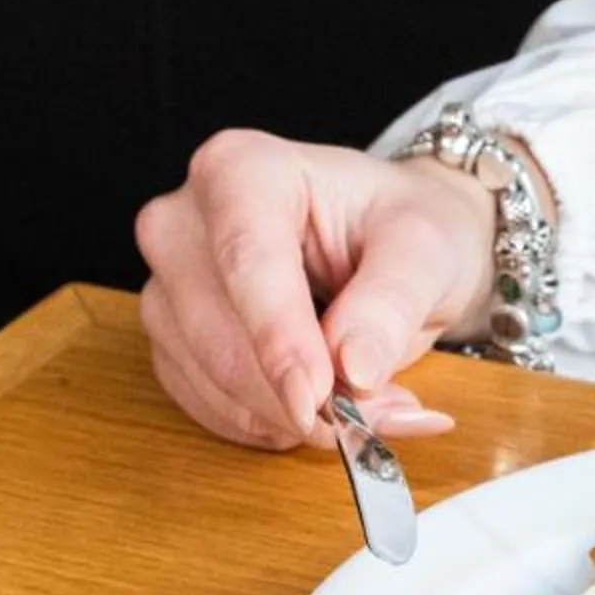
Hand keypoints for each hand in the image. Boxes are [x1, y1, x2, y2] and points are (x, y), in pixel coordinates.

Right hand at [134, 127, 498, 449]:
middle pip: (217, 333)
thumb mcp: (425, 249)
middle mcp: (185, 221)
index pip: (246, 261)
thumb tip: (355, 369)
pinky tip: (319, 408)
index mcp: (241, 168)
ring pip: (210, 380)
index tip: (316, 398)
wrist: (390, 246)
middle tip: (380, 414)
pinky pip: (208, 406)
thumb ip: (392, 304)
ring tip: (367, 405)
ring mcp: (168, 284)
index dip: (279, 339)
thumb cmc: (400, 229)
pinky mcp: (171, 340)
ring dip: (292, 418)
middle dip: (299, 395)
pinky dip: (271, 425)